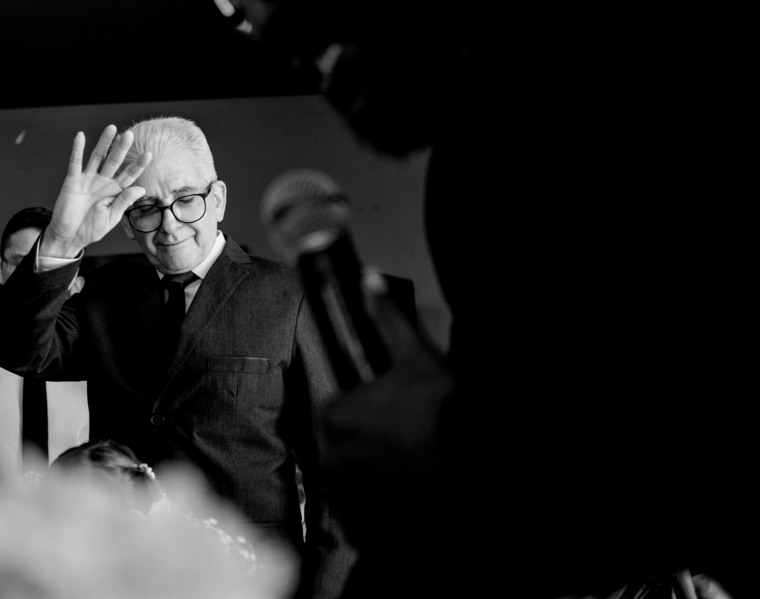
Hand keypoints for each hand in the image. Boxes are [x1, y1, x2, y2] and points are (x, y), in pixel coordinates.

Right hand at [39, 126, 152, 258]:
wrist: (69, 237)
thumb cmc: (91, 229)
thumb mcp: (111, 218)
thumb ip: (124, 202)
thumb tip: (141, 189)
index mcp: (115, 191)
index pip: (129, 175)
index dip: (138, 165)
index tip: (149, 154)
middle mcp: (103, 182)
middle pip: (114, 161)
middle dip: (122, 149)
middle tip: (130, 135)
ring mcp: (88, 179)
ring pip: (97, 157)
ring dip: (104, 143)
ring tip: (111, 128)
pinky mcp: (73, 180)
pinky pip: (75, 163)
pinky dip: (77, 149)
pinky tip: (80, 136)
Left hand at [319, 274, 454, 578]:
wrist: (480, 470)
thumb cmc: (447, 414)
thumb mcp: (419, 358)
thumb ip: (387, 318)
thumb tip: (368, 279)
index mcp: (334, 417)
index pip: (338, 416)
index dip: (368, 416)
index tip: (394, 420)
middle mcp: (330, 460)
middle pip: (343, 452)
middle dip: (368, 450)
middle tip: (407, 448)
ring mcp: (347, 500)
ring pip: (352, 486)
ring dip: (373, 483)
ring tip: (411, 476)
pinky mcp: (365, 532)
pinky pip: (363, 522)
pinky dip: (380, 516)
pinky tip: (408, 504)